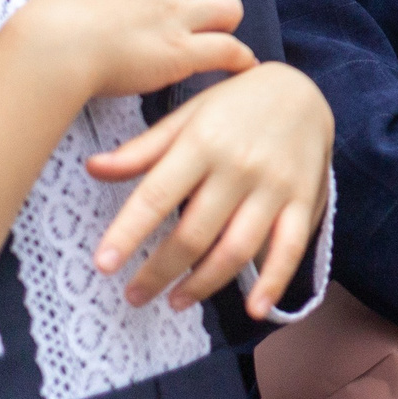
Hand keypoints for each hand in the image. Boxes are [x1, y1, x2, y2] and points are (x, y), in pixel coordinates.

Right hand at [3, 0, 253, 103]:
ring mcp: (176, 18)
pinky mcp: (181, 53)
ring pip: (231, 6)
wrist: (52, 46)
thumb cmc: (49, 17)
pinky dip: (240, 59)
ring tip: (218, 38)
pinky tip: (242, 67)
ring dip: (228, 23)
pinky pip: (229, 50)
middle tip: (204, 17)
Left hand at [84, 61, 332, 315]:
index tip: (103, 266)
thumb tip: (93, 168)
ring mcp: (274, 186)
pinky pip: (290, 248)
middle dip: (159, 271)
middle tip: (134, 295)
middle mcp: (239, 167)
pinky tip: (255, 309)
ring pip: (236, 249)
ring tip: (176, 301)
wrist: (304, 89)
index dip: (128, 233)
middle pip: (194, 233)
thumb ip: (145, 148)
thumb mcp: (189, 114)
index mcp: (202, 142)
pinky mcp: (303, 200)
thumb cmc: (236, 103)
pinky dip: (274, 283)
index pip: (156, 195)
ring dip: (203, 284)